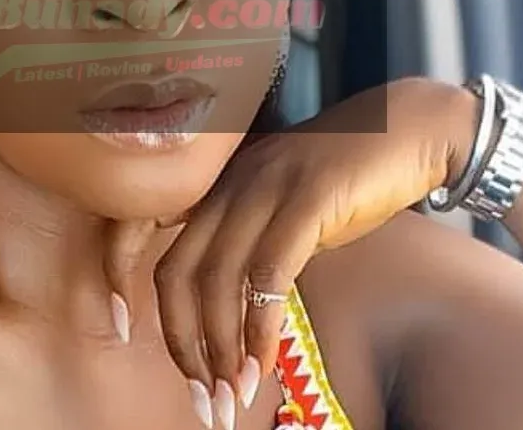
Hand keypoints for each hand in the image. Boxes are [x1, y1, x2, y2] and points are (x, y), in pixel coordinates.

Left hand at [104, 77, 477, 422]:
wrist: (406, 130)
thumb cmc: (342, 177)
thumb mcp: (277, 204)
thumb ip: (243, 242)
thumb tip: (223, 312)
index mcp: (213, 178)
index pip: (138, 220)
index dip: (117, 270)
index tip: (122, 326)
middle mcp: (228, 180)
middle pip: (176, 268)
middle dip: (181, 340)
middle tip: (199, 391)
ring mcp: (266, 186)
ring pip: (217, 277)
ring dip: (221, 346)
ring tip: (232, 392)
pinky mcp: (307, 199)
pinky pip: (269, 273)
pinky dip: (260, 326)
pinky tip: (264, 359)